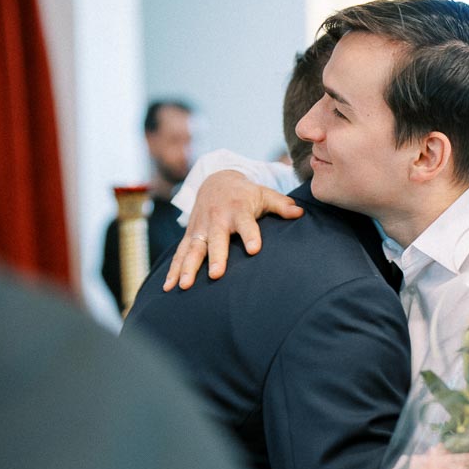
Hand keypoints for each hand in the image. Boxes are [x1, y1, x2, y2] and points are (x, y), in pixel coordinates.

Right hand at [163, 171, 302, 289]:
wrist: (216, 181)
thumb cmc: (246, 194)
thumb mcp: (264, 194)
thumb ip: (281, 205)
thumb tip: (300, 212)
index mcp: (238, 210)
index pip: (246, 224)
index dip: (250, 235)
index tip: (254, 249)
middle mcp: (217, 220)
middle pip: (215, 240)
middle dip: (215, 256)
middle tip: (216, 274)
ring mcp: (201, 228)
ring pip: (193, 249)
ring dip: (187, 267)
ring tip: (184, 285)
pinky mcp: (190, 235)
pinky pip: (179, 253)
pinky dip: (172, 269)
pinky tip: (168, 287)